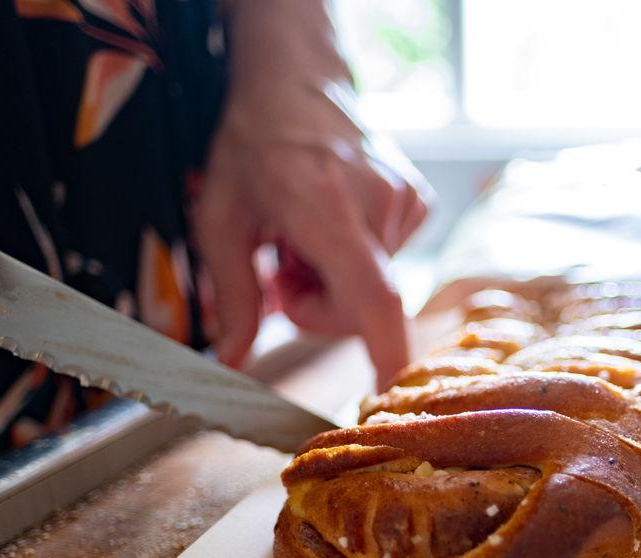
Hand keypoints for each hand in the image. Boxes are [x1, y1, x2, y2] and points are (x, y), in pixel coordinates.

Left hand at [193, 0, 430, 388]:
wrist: (297, 81)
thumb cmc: (254, 144)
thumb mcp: (221, 218)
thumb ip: (232, 296)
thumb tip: (232, 362)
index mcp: (327, 208)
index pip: (373, 296)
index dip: (387, 352)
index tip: (392, 392)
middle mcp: (379, 204)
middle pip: (360, 307)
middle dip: (317, 306)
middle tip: (282, 267)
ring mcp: (407, 201)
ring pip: (373, 287)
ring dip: (334, 279)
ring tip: (306, 234)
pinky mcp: (420, 203)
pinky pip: (389, 262)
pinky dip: (357, 258)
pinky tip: (334, 223)